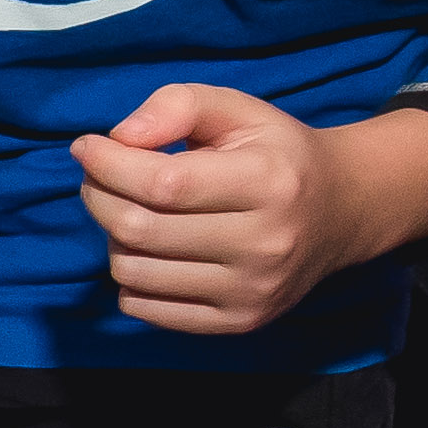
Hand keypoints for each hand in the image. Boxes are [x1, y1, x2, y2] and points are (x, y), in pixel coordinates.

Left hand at [69, 86, 427, 335]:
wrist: (340, 212)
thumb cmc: (276, 153)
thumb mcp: (238, 109)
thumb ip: (178, 104)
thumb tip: (120, 137)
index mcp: (269, 182)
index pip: (162, 183)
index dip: (108, 164)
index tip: (87, 147)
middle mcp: (265, 243)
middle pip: (139, 229)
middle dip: (99, 196)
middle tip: (98, 177)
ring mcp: (252, 291)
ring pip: (134, 271)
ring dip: (112, 237)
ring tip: (131, 211)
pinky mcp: (239, 322)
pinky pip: (146, 310)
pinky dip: (131, 278)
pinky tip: (150, 249)